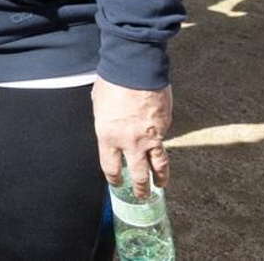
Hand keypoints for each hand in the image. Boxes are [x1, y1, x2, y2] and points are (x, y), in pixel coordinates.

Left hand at [93, 78, 171, 198]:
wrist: (134, 67)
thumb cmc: (112, 82)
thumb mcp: (99, 105)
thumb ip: (106, 122)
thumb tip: (112, 127)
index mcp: (108, 136)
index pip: (111, 167)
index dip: (114, 179)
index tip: (117, 183)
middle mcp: (131, 142)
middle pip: (138, 175)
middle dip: (140, 188)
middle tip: (141, 195)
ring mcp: (151, 136)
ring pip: (159, 165)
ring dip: (160, 178)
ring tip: (160, 185)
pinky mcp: (165, 126)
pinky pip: (163, 140)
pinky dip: (162, 145)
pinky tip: (160, 146)